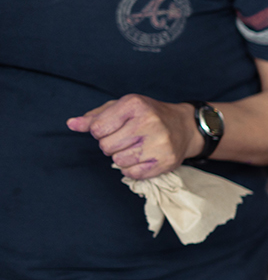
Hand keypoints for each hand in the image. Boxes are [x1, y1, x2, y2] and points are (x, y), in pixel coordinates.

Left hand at [66, 94, 201, 179]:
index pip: (97, 128)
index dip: (100, 132)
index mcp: (135, 105)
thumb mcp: (121, 108)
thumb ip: (94, 117)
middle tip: (125, 140)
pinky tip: (141, 159)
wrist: (184, 127)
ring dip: (121, 158)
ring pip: (118, 161)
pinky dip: (131, 169)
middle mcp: (149, 122)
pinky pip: (132, 174)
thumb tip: (71, 124)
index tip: (113, 129)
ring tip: (135, 148)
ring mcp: (159, 143)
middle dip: (110, 146)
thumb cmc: (148, 116)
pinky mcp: (166, 161)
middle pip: (106, 147)